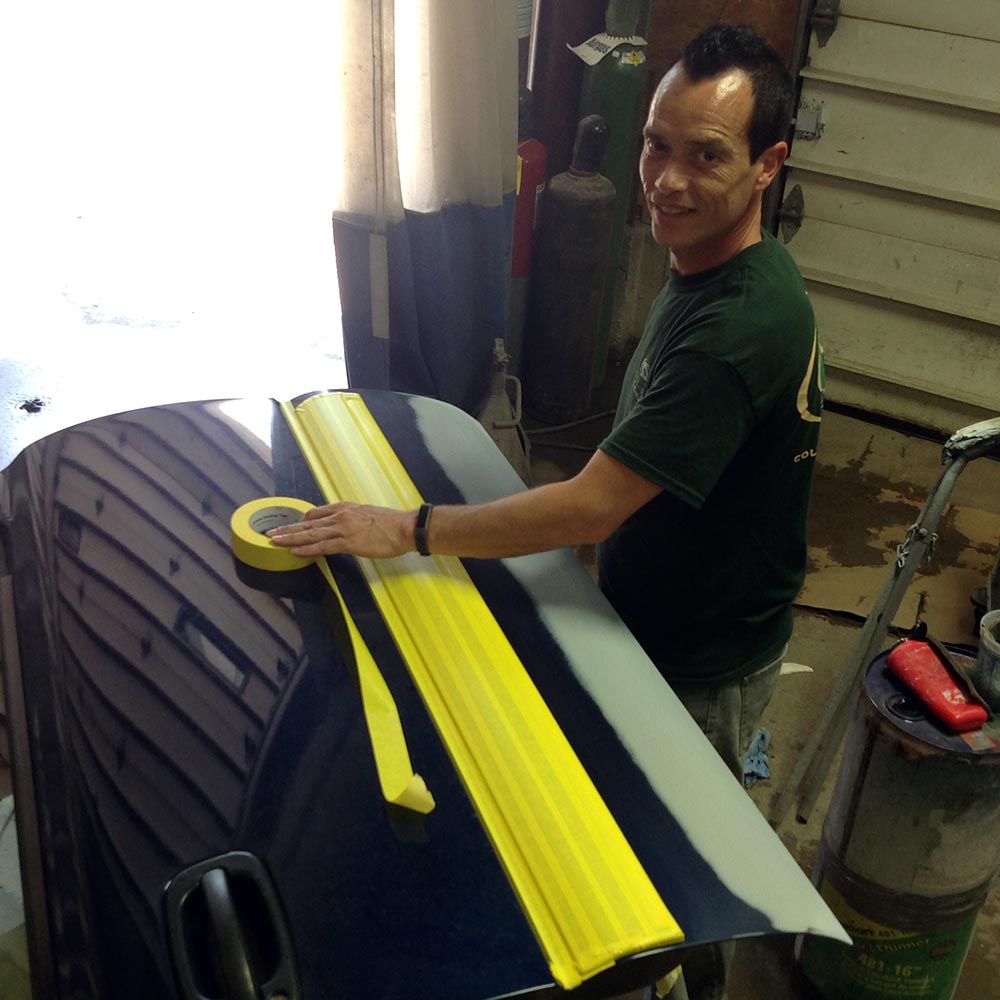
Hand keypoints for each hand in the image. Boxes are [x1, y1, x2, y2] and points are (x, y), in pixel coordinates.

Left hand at [266, 501, 414, 558]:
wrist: (405, 528)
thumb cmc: (391, 524)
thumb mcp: (368, 514)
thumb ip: (353, 518)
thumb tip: (345, 526)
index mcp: (345, 508)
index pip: (317, 512)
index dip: (302, 520)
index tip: (291, 525)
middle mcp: (340, 516)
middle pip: (308, 523)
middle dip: (288, 528)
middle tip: (270, 533)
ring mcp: (343, 529)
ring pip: (310, 534)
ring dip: (290, 538)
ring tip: (274, 542)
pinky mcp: (348, 542)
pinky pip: (322, 546)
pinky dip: (306, 549)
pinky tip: (294, 551)